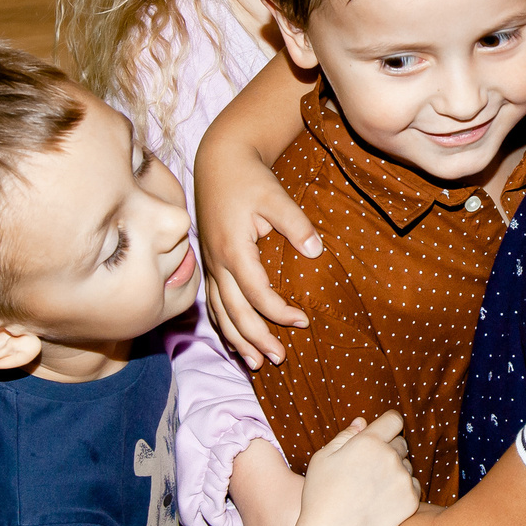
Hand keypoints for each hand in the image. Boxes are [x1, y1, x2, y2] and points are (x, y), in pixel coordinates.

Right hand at [199, 156, 318, 367]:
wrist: (218, 162)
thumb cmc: (249, 178)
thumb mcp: (275, 196)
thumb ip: (296, 224)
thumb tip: (316, 252)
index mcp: (234, 249)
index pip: (257, 294)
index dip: (279, 312)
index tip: (303, 321)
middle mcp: (217, 262)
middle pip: (235, 312)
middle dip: (257, 338)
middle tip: (279, 359)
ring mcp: (210, 264)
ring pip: (219, 312)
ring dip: (237, 340)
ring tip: (255, 363)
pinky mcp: (209, 263)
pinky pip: (213, 302)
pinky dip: (223, 324)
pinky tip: (235, 340)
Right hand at [296, 412, 418, 525]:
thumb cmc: (321, 496)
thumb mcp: (323, 459)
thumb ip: (344, 436)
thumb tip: (363, 422)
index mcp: (369, 441)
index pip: (394, 420)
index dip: (387, 425)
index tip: (381, 435)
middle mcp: (390, 457)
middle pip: (401, 443)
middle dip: (388, 450)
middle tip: (367, 469)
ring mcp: (403, 479)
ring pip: (406, 466)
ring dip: (395, 471)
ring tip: (370, 490)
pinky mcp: (411, 500)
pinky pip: (413, 486)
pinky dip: (401, 491)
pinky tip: (380, 502)